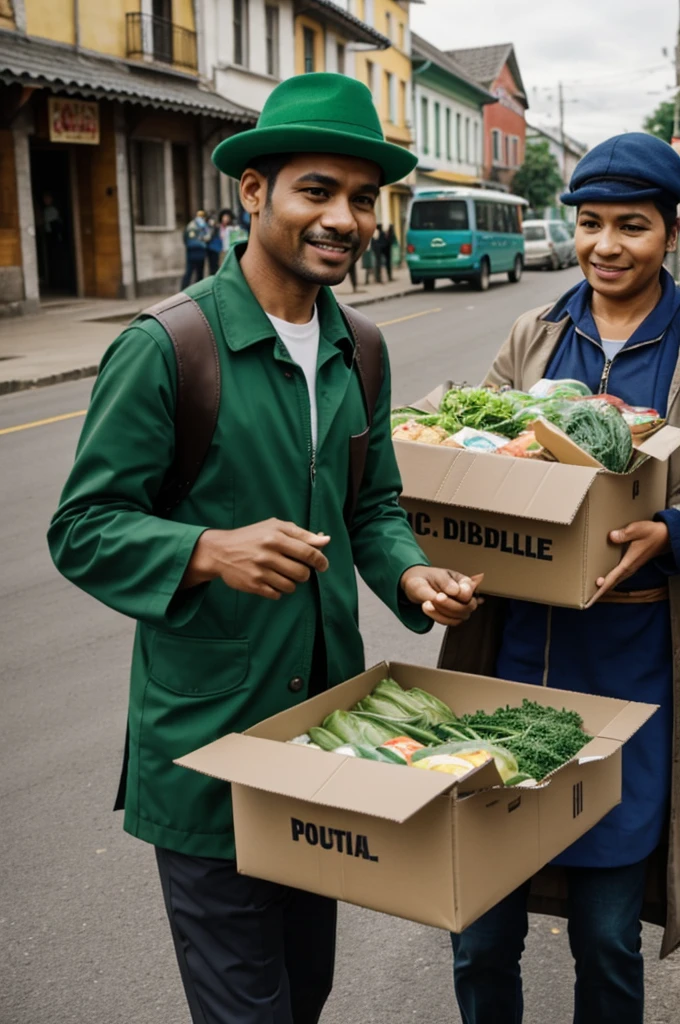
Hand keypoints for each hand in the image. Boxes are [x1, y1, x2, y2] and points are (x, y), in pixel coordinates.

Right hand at [182, 520, 329, 599]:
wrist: (220, 550)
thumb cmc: (252, 536)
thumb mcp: (275, 527)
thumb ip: (301, 534)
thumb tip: (325, 540)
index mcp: (276, 537)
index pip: (308, 552)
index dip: (320, 561)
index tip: (322, 565)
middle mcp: (268, 554)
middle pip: (302, 573)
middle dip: (304, 573)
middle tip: (297, 569)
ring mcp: (260, 571)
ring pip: (291, 586)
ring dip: (291, 582)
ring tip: (282, 574)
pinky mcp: (253, 585)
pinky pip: (277, 594)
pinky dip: (278, 590)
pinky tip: (271, 581)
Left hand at [400, 567, 482, 626]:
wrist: (416, 586)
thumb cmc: (427, 578)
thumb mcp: (432, 575)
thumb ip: (445, 582)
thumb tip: (456, 590)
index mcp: (464, 582)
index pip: (470, 591)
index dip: (459, 594)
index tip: (441, 594)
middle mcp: (467, 596)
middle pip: (468, 607)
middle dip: (450, 605)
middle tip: (435, 598)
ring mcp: (462, 608)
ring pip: (460, 617)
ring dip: (442, 612)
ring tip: (426, 603)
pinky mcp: (454, 617)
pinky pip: (451, 622)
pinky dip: (438, 617)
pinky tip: (427, 608)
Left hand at [591, 520, 669, 600]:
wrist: (665, 536)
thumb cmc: (652, 533)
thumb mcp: (638, 529)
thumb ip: (624, 534)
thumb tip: (611, 536)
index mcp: (628, 562)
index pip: (613, 577)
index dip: (602, 587)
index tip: (594, 594)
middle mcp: (629, 568)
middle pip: (612, 582)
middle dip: (600, 590)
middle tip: (588, 597)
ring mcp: (631, 567)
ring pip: (616, 580)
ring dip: (605, 586)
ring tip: (593, 591)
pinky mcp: (632, 565)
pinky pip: (619, 576)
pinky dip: (611, 580)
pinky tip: (605, 581)